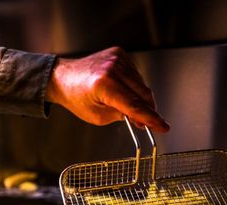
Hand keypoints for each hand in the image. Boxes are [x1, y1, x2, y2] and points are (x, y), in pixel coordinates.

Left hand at [45, 47, 169, 132]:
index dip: (151, 118)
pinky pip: (136, 75)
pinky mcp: (120, 54)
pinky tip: (124, 91)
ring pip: (142, 85)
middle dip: (147, 110)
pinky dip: (135, 86)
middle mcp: (112, 68)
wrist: (63, 77)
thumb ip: (122, 117)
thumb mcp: (98, 116)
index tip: (163, 127)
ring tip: (126, 106)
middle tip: (146, 123)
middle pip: (143, 94)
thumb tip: (141, 118)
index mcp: (104, 85)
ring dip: (140, 98)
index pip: (134, 105)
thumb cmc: (76, 97)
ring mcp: (117, 58)